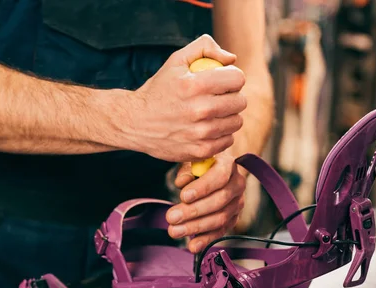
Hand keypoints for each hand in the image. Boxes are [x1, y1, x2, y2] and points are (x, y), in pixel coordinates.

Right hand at [122, 35, 246, 161]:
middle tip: (220, 98)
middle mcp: (199, 110)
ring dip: (229, 117)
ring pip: (236, 122)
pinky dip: (222, 135)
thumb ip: (204, 47)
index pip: (237, 78)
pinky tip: (209, 128)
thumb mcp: (176, 60)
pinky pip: (228, 140)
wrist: (135, 122)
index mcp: (194, 85)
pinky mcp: (200, 150)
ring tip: (214, 113)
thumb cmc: (159, 90)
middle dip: (234, 96)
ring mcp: (200, 133)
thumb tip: (231, 58)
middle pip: (240, 102)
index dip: (233, 77)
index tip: (224, 82)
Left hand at [165, 152, 245, 252]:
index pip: (219, 177)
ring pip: (220, 219)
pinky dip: (205, 240)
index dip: (202, 188)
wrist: (211, 174)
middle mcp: (237, 185)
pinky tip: (192, 245)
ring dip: (196, 227)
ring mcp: (237, 204)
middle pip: (219, 201)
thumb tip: (181, 182)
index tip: (183, 196)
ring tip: (175, 231)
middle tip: (172, 217)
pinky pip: (220, 232)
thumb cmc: (198, 167)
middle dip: (193, 211)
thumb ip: (186, 171)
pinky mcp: (233, 219)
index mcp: (228, 165)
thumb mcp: (190, 163)